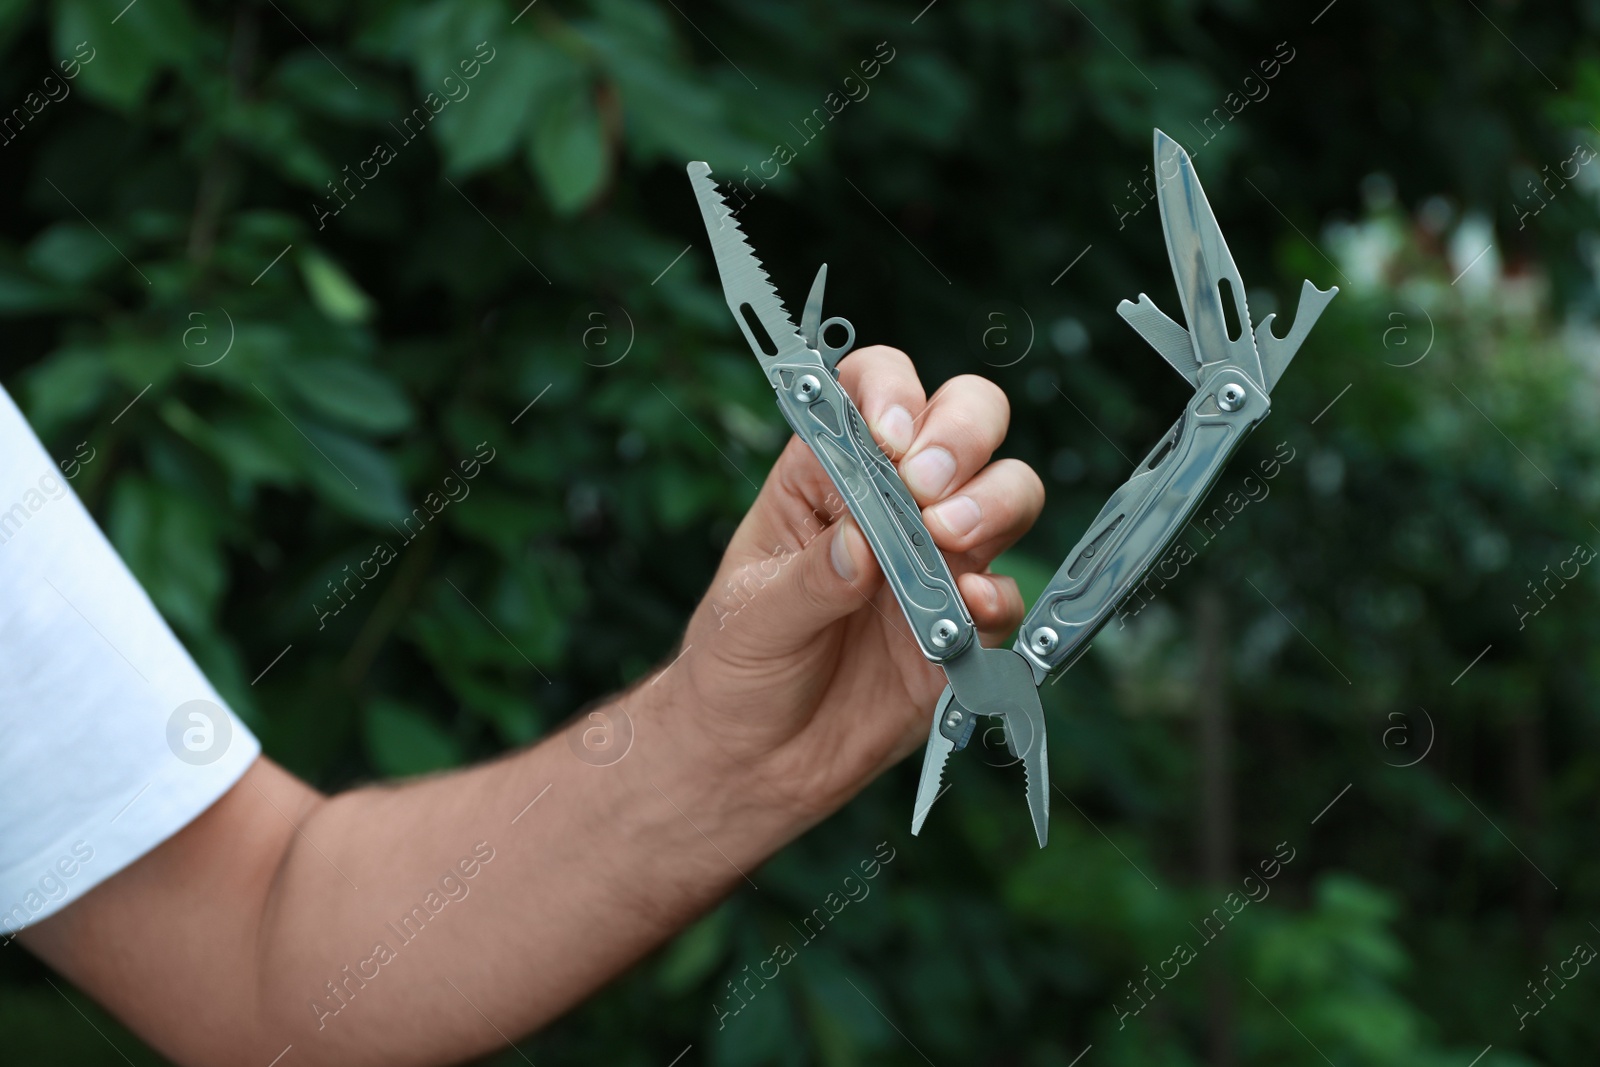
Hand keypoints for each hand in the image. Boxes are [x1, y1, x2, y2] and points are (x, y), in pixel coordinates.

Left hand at [673, 346, 1044, 818]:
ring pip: (1007, 491)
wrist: (753, 764)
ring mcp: (937, 559)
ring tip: (946, 537)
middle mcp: (893, 501)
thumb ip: (810, 579)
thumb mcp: (750, 617)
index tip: (888, 435)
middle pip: (964, 419)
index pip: (870, 391)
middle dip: (962, 433)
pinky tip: (967, 610)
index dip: (890, 392)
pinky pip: (1008, 595)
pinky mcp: (964, 627)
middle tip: (927, 485)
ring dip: (991, 500)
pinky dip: (999, 595)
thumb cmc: (735, 670)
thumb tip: (864, 541)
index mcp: (825, 474)